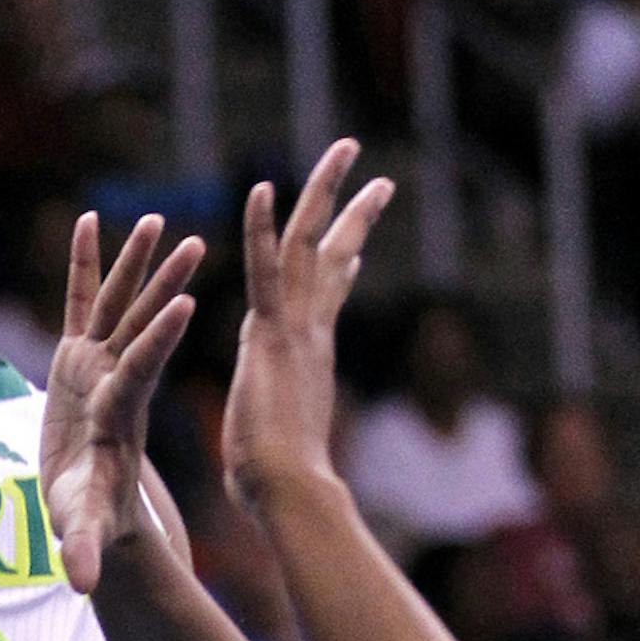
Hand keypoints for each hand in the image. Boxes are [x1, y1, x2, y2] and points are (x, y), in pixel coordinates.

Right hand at [38, 211, 205, 595]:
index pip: (141, 370)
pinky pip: (83, 303)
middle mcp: (116, 381)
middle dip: (163, 285)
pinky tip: (92, 222)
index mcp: (120, 415)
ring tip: (153, 217)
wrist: (90, 504)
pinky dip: (87, 266)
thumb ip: (83, 549)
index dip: (158, 338)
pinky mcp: (77, 359)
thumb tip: (83, 583)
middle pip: (141, 325)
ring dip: (135, 264)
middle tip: (195, 243)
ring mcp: (98, 366)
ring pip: (119, 305)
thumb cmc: (89, 520)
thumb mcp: (85, 531)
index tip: (188, 302)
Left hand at [222, 140, 393, 514]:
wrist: (289, 493)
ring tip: (345, 147)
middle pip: (334, 256)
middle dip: (354, 211)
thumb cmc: (278, 485)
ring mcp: (295, 329)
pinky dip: (265, 230)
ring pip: (312, 246)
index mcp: (307, 352)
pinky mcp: (271, 336)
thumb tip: (295, 440)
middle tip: (376, 174)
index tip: (357, 236)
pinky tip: (264, 188)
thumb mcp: (282, 436)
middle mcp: (309, 332)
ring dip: (327, 192)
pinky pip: (267, 272)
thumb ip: (285, 422)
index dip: (342, 260)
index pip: (328, 294)